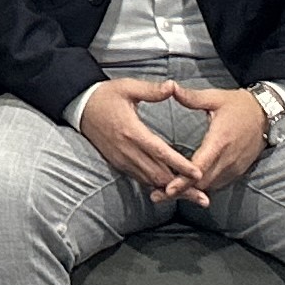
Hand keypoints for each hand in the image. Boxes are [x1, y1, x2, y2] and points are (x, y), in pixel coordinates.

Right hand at [77, 78, 200, 205]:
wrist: (80, 108)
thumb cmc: (105, 96)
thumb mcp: (127, 87)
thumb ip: (151, 90)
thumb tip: (173, 86)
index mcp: (132, 131)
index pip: (160, 152)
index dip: (179, 165)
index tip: (198, 174)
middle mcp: (127, 150)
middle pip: (158, 174)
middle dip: (182, 187)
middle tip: (204, 198)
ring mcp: (123, 160)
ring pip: (151, 181)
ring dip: (172, 191)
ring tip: (193, 198)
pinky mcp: (119, 164)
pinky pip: (141, 180)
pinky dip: (158, 187)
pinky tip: (172, 192)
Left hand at [171, 85, 268, 198]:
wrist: (266, 115)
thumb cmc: (238, 105)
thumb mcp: (215, 97)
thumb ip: (192, 97)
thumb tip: (171, 87)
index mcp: (220, 140)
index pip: (200, 166)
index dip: (183, 180)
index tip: (168, 189)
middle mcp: (228, 158)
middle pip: (202, 182)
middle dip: (181, 190)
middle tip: (157, 195)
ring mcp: (235, 167)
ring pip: (210, 186)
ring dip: (191, 191)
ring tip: (167, 194)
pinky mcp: (238, 171)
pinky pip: (218, 184)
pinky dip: (202, 187)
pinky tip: (187, 188)